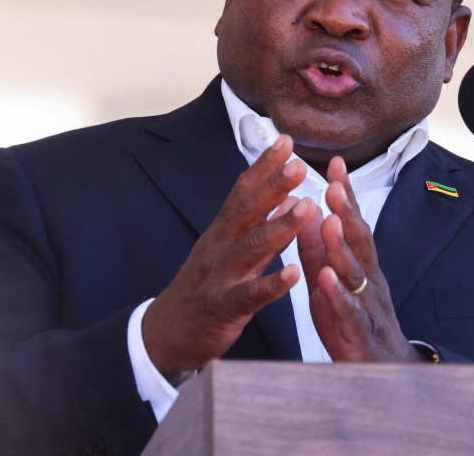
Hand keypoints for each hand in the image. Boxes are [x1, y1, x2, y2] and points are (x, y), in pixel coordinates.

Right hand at [143, 134, 316, 381]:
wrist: (165, 333)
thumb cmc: (203, 288)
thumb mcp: (225, 250)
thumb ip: (254, 225)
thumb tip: (285, 198)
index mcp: (222, 231)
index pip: (242, 191)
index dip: (263, 166)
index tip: (285, 141)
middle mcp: (219, 246)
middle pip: (247, 211)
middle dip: (273, 186)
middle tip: (299, 164)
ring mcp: (220, 276)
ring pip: (252, 247)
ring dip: (281, 226)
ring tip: (308, 208)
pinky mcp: (224, 307)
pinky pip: (251, 294)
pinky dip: (273, 284)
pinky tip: (295, 274)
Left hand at [297, 157, 425, 362]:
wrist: (382, 375)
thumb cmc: (354, 325)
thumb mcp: (331, 282)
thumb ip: (319, 251)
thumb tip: (309, 214)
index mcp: (360, 266)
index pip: (354, 224)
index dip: (346, 195)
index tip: (335, 164)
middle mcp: (369, 281)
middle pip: (361, 241)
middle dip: (349, 212)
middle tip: (335, 185)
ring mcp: (367, 307)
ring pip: (357, 273)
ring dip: (343, 247)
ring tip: (330, 223)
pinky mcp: (360, 334)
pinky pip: (350, 312)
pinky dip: (338, 294)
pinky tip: (326, 279)